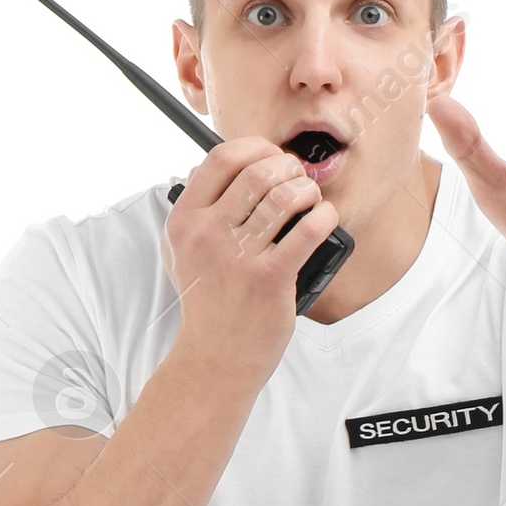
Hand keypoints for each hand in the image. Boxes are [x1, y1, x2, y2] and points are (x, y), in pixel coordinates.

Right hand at [162, 136, 338, 383]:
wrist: (217, 357)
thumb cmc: (207, 303)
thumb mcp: (181, 253)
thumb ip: (192, 210)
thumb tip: (206, 167)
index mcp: (184, 221)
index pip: (220, 157)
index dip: (255, 147)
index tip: (271, 157)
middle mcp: (207, 235)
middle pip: (257, 171)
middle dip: (287, 167)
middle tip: (298, 180)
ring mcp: (238, 258)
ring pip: (284, 196)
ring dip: (307, 190)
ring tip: (311, 200)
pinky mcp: (269, 279)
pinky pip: (307, 230)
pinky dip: (324, 216)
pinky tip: (325, 219)